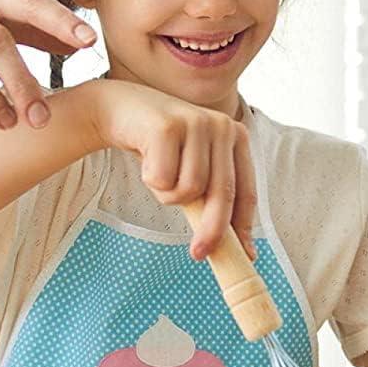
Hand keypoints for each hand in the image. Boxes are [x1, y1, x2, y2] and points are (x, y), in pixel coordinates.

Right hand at [92, 83, 256, 259]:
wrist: (121, 110)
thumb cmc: (161, 147)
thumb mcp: (192, 169)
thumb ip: (212, 198)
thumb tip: (238, 248)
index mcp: (236, 137)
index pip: (246, 191)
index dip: (244, 227)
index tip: (244, 257)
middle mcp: (222, 126)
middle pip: (223, 194)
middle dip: (211, 230)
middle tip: (198, 254)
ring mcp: (196, 122)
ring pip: (190, 189)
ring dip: (168, 194)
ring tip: (159, 174)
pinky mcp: (168, 126)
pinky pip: (163, 180)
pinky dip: (151, 181)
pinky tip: (146, 159)